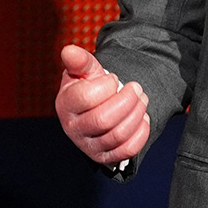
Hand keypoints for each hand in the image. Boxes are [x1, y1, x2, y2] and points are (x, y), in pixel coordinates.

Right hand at [55, 44, 149, 164]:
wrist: (97, 107)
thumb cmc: (89, 86)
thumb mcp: (85, 71)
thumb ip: (79, 61)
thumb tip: (68, 50)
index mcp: (65, 105)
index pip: (86, 97)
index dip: (106, 86)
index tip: (113, 79)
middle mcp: (73, 128)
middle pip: (104, 119)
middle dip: (127, 101)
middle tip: (136, 88)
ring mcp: (89, 145)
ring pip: (118, 135)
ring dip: (137, 114)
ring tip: (141, 100)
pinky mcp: (105, 157)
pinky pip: (127, 150)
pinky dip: (141, 133)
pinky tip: (142, 119)